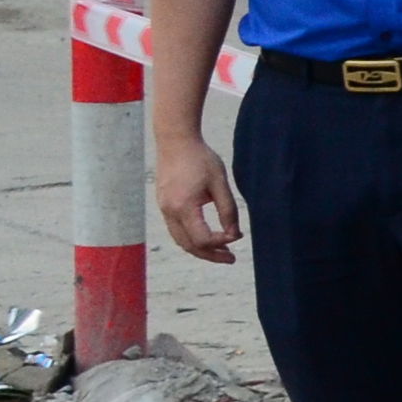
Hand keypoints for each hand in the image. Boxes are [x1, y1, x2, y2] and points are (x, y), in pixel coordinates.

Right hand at [155, 128, 242, 264]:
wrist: (176, 141)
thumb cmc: (200, 159)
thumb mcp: (220, 183)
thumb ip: (228, 210)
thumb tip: (234, 235)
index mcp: (184, 207)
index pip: (202, 238)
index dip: (221, 242)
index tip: (237, 236)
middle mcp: (169, 211)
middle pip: (189, 245)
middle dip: (210, 255)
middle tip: (231, 259)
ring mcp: (163, 209)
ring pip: (180, 240)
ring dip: (200, 249)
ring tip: (221, 252)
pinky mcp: (163, 205)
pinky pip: (176, 230)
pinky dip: (191, 238)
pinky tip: (207, 237)